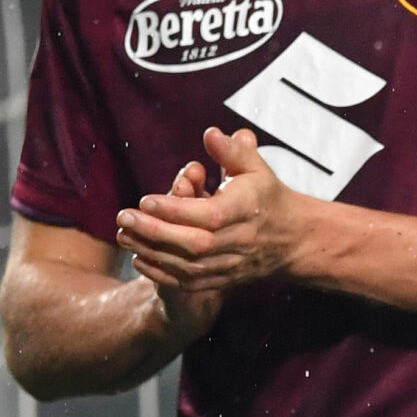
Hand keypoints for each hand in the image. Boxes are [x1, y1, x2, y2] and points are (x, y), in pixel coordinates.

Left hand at [116, 127, 304, 307]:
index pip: (210, 214)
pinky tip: (140, 259)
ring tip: (124, 235)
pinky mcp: (225, 279)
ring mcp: (232, 263)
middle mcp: (241, 240)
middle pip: (196, 243)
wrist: (293, 239)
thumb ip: (232, 151)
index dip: (176, 209)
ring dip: (153, 252)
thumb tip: (210, 133)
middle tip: (124, 218)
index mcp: (248, 209)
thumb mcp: (255, 168)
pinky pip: (191, 283)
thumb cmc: (267, 197)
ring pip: (189, 266)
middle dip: (156, 232)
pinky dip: (163, 275)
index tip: (145, 199)